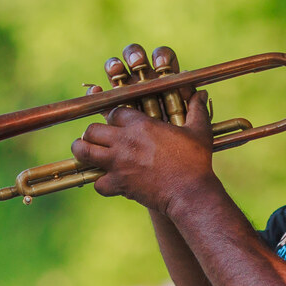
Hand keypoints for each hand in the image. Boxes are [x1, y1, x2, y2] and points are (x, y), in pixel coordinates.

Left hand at [71, 88, 216, 213]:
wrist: (190, 192)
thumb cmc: (196, 160)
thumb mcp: (199, 131)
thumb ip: (197, 110)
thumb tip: (201, 94)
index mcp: (141, 125)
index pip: (114, 112)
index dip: (114, 116)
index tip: (118, 122)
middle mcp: (124, 141)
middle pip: (92, 129)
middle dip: (92, 133)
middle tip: (98, 138)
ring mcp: (118, 163)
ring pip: (84, 151)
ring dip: (83, 152)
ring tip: (88, 154)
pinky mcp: (118, 184)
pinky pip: (97, 182)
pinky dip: (101, 183)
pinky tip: (108, 182)